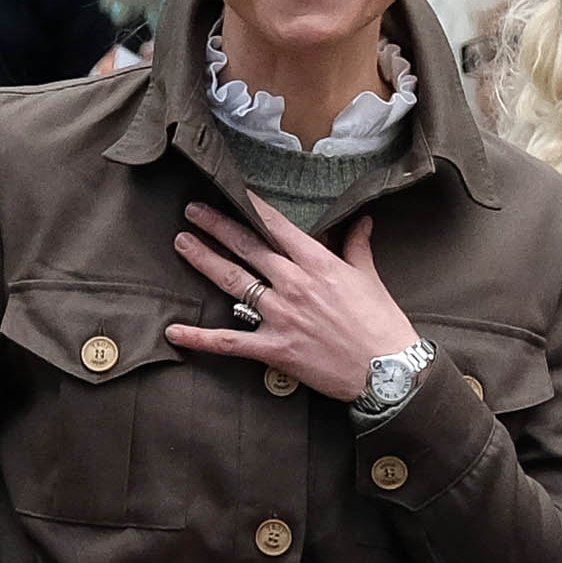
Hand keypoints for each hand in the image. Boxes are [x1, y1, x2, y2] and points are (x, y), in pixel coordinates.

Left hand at [166, 197, 414, 402]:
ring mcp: (282, 316)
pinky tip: (174, 331)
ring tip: (182, 242)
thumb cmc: (381, 325)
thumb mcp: (369, 278)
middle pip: (247, 248)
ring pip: (234, 282)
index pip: (277, 226)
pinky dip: (200, 338)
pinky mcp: (275, 349)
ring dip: (204, 260)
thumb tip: (362, 220)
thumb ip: (357, 245)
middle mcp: (294, 285)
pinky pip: (230, 342)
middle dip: (217, 225)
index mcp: (318, 263)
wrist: (388, 371)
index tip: (232, 191)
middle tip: (192, 211)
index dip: (251, 206)